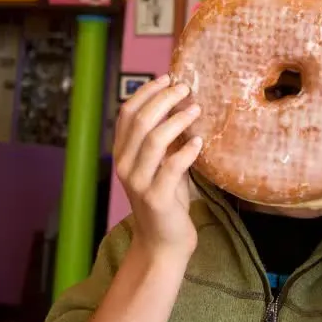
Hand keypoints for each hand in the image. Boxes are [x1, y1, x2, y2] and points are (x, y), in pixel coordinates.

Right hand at [114, 75, 202, 259]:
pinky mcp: (156, 198)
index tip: (167, 77)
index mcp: (122, 153)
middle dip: (163, 99)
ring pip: (154, 140)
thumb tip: (180, 102)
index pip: (126, 113)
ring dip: (177, 120)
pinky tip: (199, 141)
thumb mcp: (159, 164)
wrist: (163, 243)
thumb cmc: (165, 198)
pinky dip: (186, 150)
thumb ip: (163, 138)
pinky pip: (172, 167)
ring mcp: (138, 182)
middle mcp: (124, 165)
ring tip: (195, 109)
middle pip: (140, 121)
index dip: (146, 92)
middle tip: (185, 89)